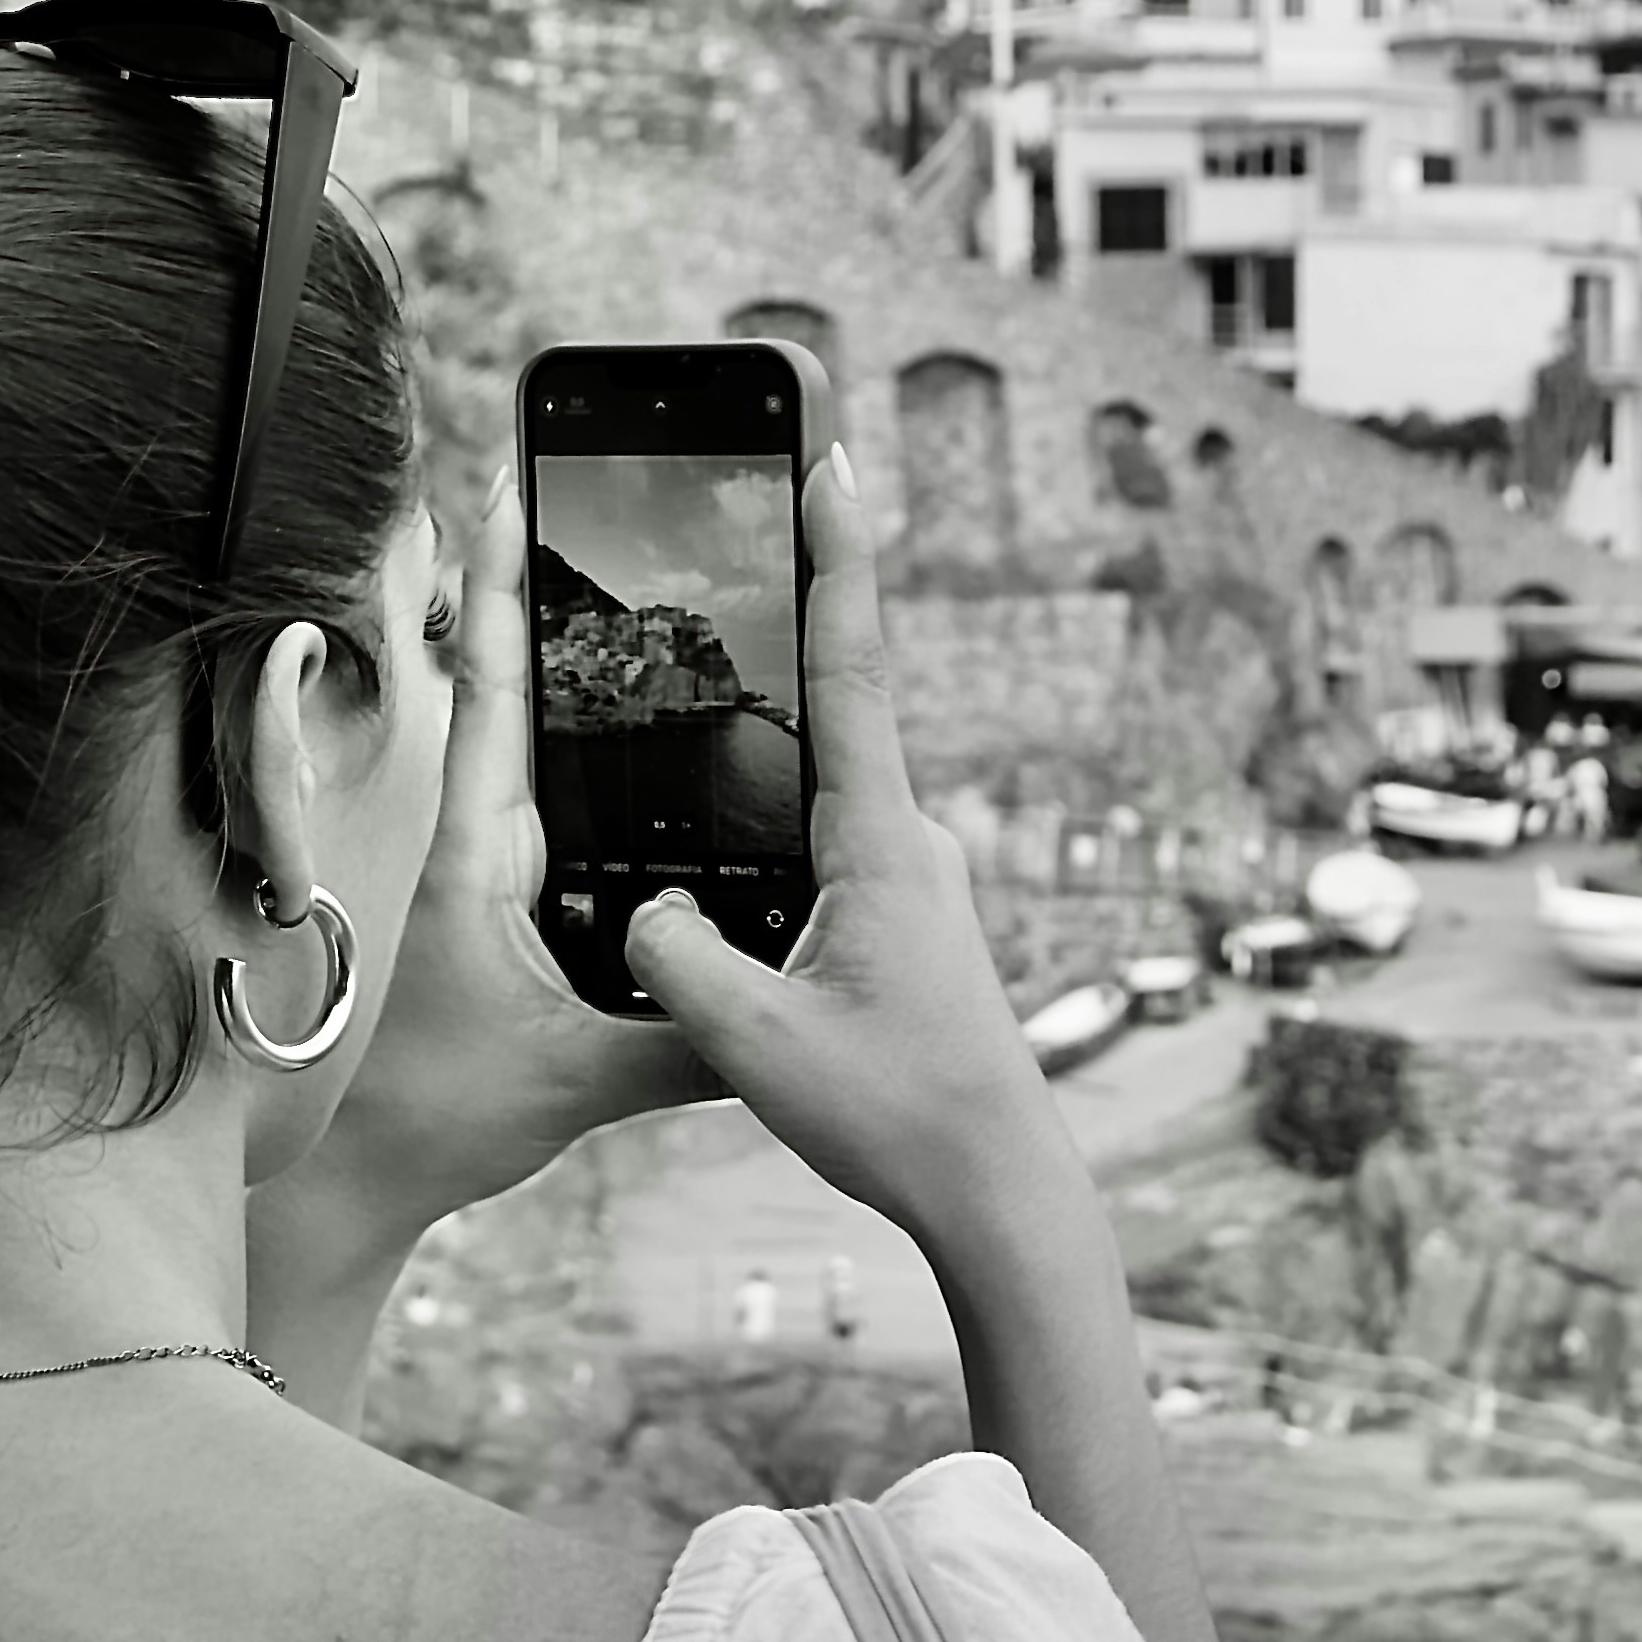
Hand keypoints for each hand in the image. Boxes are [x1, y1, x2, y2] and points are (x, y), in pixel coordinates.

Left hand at [327, 465, 718, 1213]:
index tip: (515, 481)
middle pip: (517, 680)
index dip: (509, 581)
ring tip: (614, 563)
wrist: (356, 1178)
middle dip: (547, 580)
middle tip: (581, 481)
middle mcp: (480, 836)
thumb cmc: (432, 1121)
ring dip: (563, 652)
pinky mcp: (498, 899)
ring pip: (530, 733)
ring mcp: (486, 862)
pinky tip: (626, 718)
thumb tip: (783, 1025)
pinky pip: (545, 793)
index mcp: (481, 848)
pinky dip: (576, 738)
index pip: (499, 685)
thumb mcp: (574, 1082)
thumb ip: (684, 1049)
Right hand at [624, 452, 1094, 1281]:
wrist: (997, 1184)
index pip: (852, 665)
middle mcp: (909, 841)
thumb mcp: (753, 1040)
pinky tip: (728, 850)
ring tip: (705, 692)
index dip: (834, 556)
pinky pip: (823, 846)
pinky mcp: (902, 924)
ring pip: (820, 789)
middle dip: (789, 624)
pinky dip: (775, 826)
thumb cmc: (898, 1111)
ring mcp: (912, 881)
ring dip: (769, 748)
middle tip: (755, 521)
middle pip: (834, 706)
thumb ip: (677, 959)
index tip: (830, 457)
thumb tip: (644, 911)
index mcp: (881, 840)